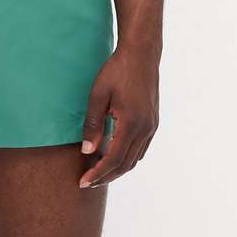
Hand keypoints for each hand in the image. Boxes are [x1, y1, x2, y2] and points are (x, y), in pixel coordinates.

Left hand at [78, 43, 159, 187]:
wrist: (141, 54)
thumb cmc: (116, 71)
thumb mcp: (98, 95)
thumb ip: (92, 124)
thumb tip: (87, 151)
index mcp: (131, 124)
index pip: (113, 159)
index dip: (97, 173)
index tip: (83, 182)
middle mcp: (145, 129)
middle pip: (126, 164)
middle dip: (107, 176)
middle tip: (89, 182)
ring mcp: (152, 126)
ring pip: (135, 159)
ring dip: (118, 169)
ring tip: (99, 172)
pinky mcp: (153, 121)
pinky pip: (141, 148)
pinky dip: (127, 157)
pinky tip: (115, 155)